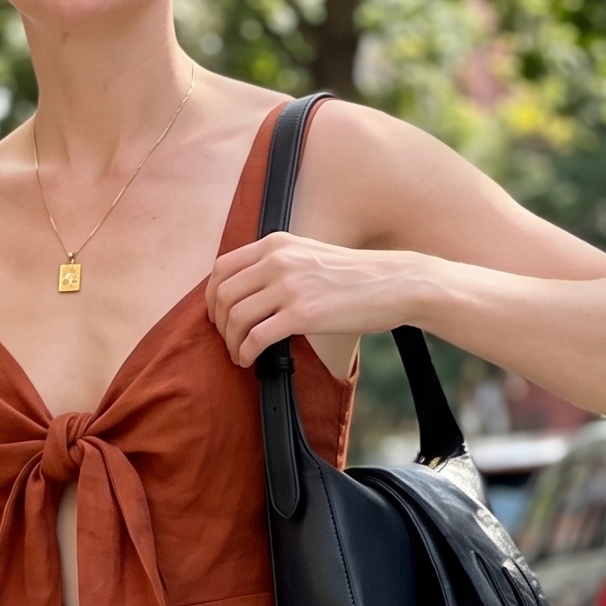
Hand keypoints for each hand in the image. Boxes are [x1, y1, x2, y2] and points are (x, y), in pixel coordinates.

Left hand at [207, 233, 424, 367]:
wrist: (393, 283)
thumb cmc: (354, 276)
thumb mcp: (309, 255)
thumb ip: (279, 264)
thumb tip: (251, 291)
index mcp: (276, 244)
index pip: (222, 268)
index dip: (211, 298)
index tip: (218, 317)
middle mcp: (278, 260)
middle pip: (223, 295)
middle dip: (219, 324)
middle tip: (228, 340)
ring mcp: (289, 286)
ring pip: (236, 317)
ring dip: (231, 342)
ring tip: (239, 354)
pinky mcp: (303, 313)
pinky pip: (257, 337)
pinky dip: (245, 353)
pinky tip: (249, 361)